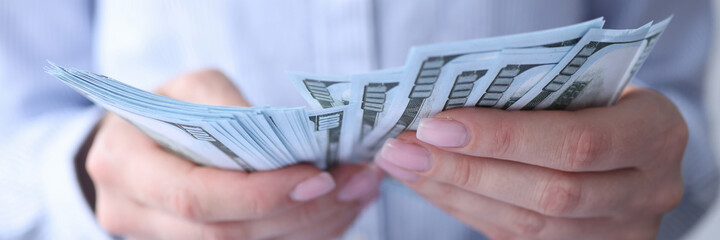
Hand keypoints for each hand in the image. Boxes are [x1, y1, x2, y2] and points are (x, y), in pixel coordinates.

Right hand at [87, 69, 383, 239]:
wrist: (138, 139)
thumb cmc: (169, 105)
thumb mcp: (194, 88)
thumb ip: (233, 112)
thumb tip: (295, 142)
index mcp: (124, 164)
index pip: (196, 196)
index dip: (262, 194)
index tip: (318, 176)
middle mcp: (133, 212)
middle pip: (225, 235)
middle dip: (299, 214)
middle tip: (354, 184)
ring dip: (310, 228)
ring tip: (356, 194)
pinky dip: (300, 234)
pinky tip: (335, 212)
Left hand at [375, 87, 686, 239]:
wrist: (633, 142)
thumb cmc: (603, 99)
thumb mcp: (588, 84)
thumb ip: (534, 99)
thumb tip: (442, 110)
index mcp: (656, 134)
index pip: (576, 142)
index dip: (503, 137)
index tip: (437, 124)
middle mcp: (647, 191)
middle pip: (548, 193)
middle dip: (466, 170)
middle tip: (406, 147)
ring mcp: (619, 230)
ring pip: (527, 223)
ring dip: (454, 192)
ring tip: (405, 164)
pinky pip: (515, 235)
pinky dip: (465, 208)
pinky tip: (430, 184)